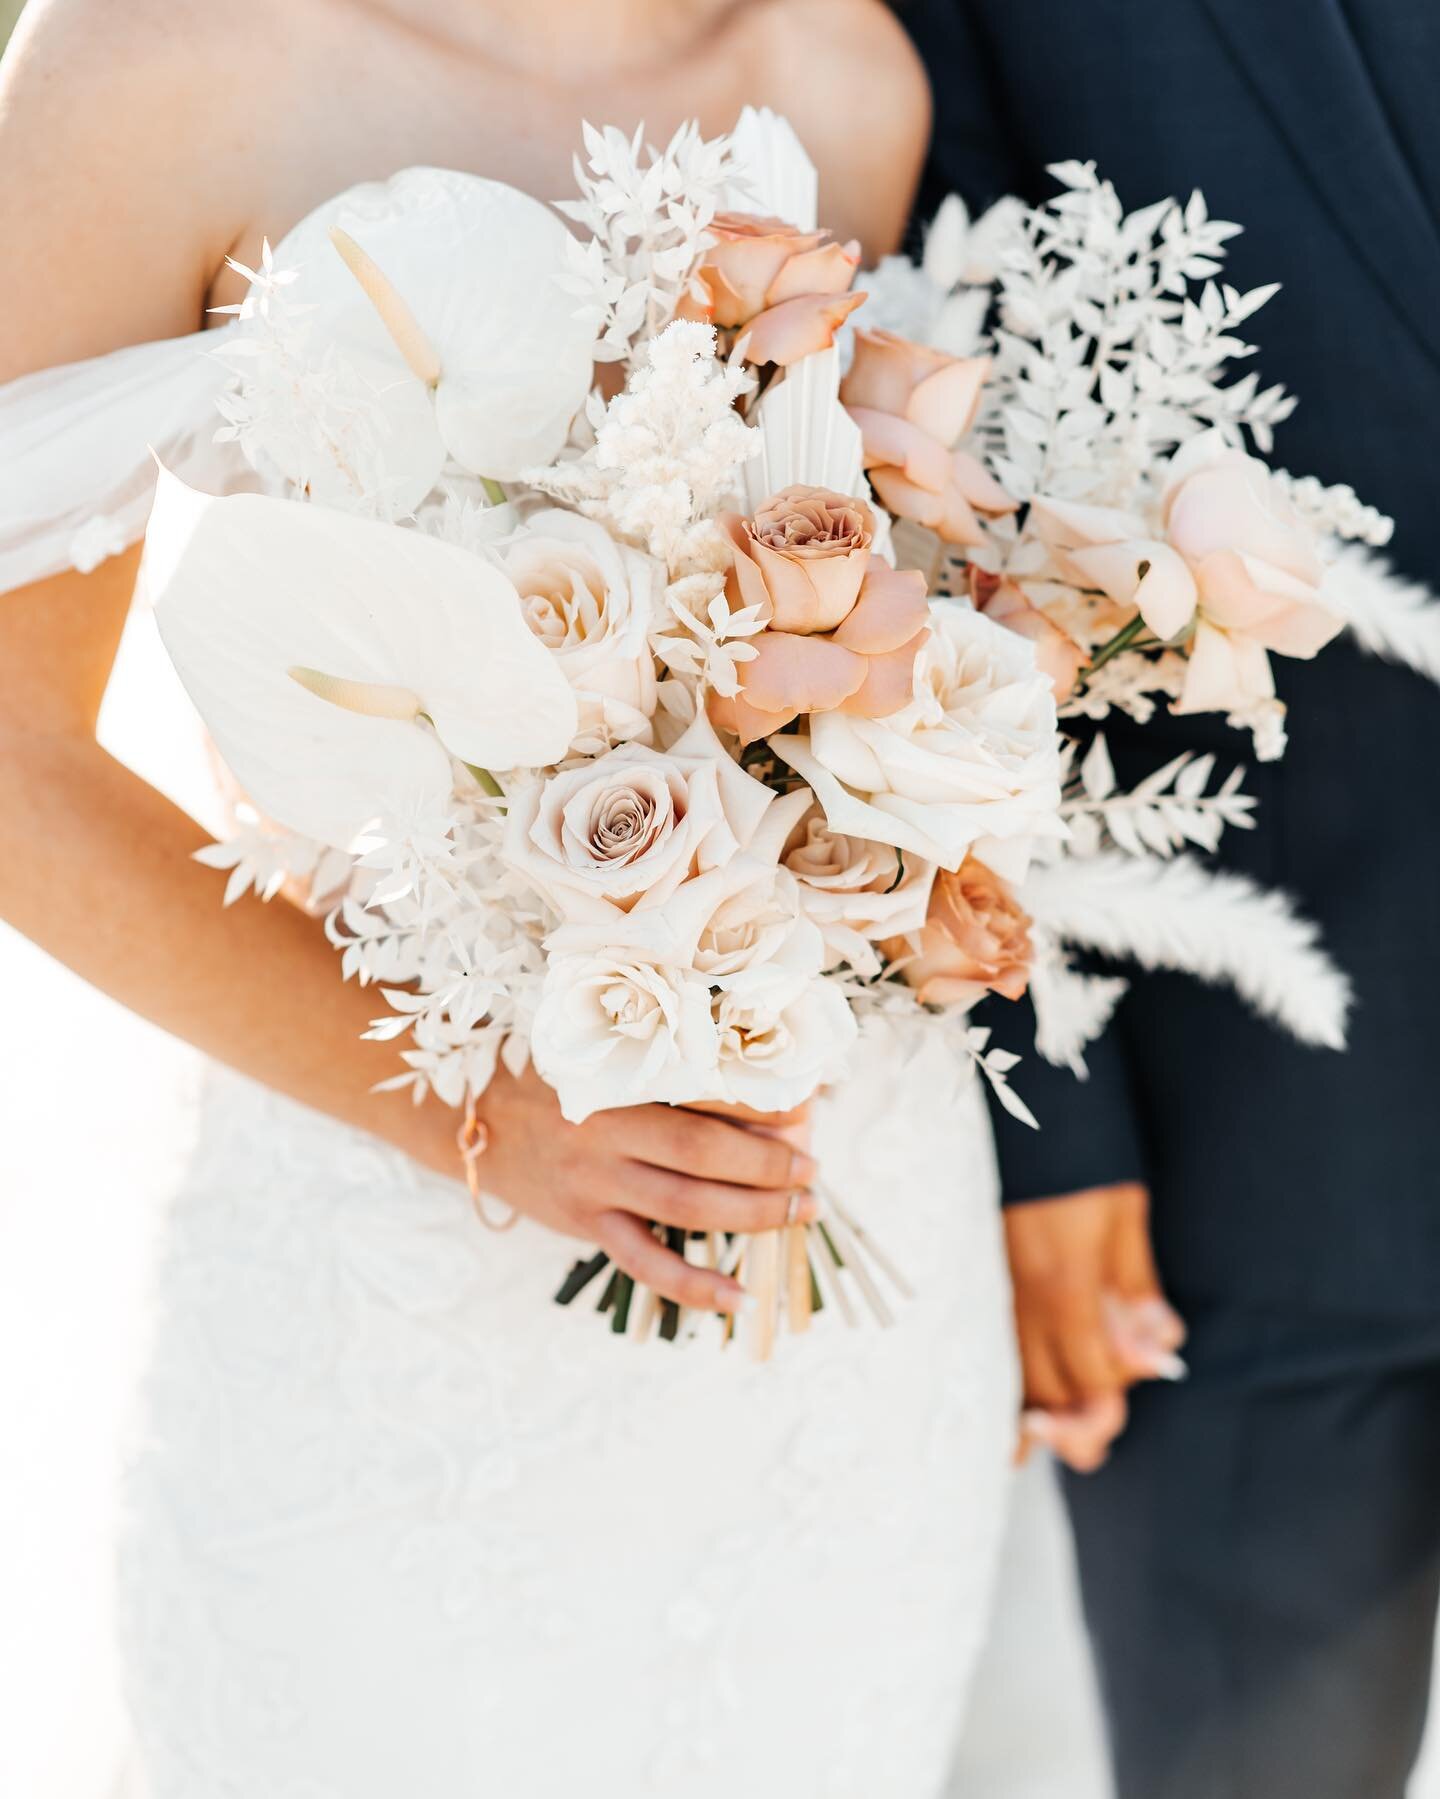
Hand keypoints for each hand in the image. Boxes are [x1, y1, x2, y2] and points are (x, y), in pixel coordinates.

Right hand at [472, 1063, 817, 1314]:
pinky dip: (696, 1286)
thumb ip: (671, 1070)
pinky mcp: (587, 1224)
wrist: (476, 1122)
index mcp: (618, 1076)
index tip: (810, 1106)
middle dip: (771, 1164)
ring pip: (687, 1206)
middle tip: (813, 1168)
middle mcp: (605, 1127)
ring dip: (754, 1213)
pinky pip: (647, 1264)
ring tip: (801, 1212)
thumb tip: (766, 1093)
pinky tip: (740, 1296)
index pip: (706, 1087)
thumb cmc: (560, 1083)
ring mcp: (595, 1181)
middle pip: (705, 1151)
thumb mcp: (608, 1059)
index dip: (765, 1101)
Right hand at [1006, 1183, 1185, 1471]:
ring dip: (1036, 1414)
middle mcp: (1022, 1299)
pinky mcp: (978, 1280)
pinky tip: (1008, 1423)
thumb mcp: (1125, 1214)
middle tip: (1098, 1433)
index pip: (1092, 1373)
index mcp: (1065, 1285)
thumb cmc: (1081, 1156)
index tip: (1131, 1383)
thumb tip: (1160, 1344)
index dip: (1115, 1393)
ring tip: (1049, 1438)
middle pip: (1049, 1390)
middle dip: (1079, 1418)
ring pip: (1011, 1378)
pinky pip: (985, 1352)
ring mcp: (992, 1291)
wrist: (1021, 1108)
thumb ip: (1136, 1285)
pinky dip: (999, 1391)